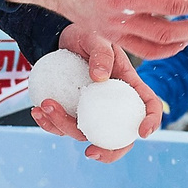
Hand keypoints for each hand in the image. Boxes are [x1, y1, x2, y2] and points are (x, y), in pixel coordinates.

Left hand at [28, 24, 166, 162]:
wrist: (62, 37)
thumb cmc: (87, 34)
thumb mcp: (97, 37)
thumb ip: (101, 53)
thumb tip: (99, 77)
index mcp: (129, 87)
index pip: (149, 106)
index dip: (151, 121)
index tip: (141, 132)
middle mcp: (113, 105)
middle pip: (120, 137)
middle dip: (108, 152)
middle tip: (91, 152)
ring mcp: (92, 112)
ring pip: (83, 132)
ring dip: (62, 125)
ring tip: (45, 105)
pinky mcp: (71, 112)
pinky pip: (61, 125)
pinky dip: (48, 122)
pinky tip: (37, 110)